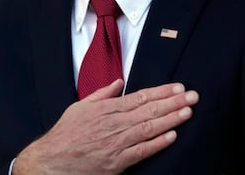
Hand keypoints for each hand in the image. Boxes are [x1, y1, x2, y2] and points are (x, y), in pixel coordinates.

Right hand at [12, 80, 198, 174]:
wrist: (52, 160)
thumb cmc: (65, 135)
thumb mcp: (80, 107)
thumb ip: (102, 94)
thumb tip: (118, 83)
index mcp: (105, 109)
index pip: (139, 97)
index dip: (161, 92)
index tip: (177, 87)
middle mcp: (113, 124)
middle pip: (148, 110)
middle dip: (172, 102)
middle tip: (192, 96)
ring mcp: (116, 143)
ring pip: (148, 128)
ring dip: (170, 119)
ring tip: (188, 112)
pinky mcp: (117, 161)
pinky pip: (141, 151)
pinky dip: (157, 143)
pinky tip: (172, 135)